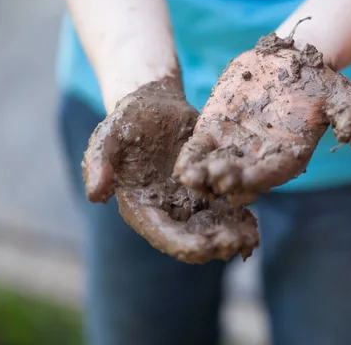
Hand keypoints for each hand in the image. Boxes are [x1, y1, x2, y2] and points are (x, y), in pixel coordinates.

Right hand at [81, 78, 258, 263]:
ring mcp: (189, 202)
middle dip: (216, 244)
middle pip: (193, 238)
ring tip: (252, 236)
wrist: (154, 105)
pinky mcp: (208, 188)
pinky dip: (240, 216)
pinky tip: (255, 219)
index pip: (164, 236)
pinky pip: (226, 207)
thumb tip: (96, 195)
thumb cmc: (127, 121)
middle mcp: (167, 211)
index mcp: (142, 208)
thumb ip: (98, 162)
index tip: (210, 246)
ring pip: (214, 227)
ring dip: (232, 235)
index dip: (187, 245)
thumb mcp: (108, 136)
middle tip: (240, 242)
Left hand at [173, 31, 350, 205]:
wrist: (289, 61)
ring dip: (203, 177)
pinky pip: (199, 149)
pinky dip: (191, 159)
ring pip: (215, 169)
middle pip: (239, 177)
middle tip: (214, 182)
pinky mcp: (213, 130)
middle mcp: (258, 158)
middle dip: (226, 181)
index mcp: (287, 156)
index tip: (244, 184)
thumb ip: (350, 115)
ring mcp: (233, 147)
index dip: (257, 179)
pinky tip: (181, 166)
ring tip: (191, 178)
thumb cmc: (318, 82)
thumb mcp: (340, 95)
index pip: (271, 173)